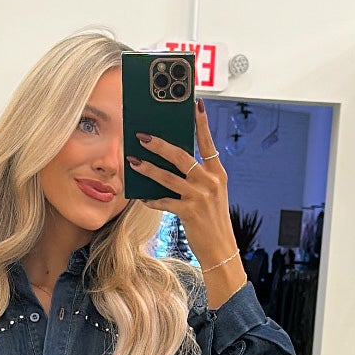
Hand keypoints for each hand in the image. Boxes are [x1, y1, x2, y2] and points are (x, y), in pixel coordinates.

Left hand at [128, 97, 235, 270]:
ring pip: (168, 177)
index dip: (202, 123)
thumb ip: (196, 178)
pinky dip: (151, 199)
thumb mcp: (211, 195)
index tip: (196, 104)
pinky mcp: (189, 212)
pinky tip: (141, 197)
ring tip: (133, 161)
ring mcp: (200, 197)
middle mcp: (210, 182)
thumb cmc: (212, 221)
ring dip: (148, 168)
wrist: (221, 250)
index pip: (209, 143)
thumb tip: (170, 164)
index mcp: (217, 174)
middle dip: (159, 144)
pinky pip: (164, 201)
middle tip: (142, 136)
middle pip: (182, 156)